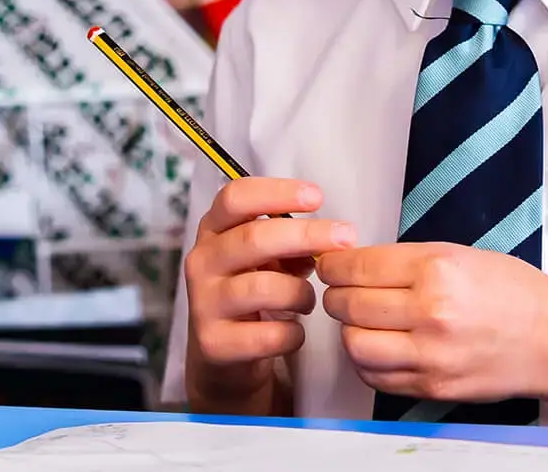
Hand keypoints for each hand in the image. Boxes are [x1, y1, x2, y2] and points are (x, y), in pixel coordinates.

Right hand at [182, 178, 356, 411]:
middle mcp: (202, 262)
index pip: (235, 197)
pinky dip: (293, 333)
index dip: (276, 192)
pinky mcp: (215, 343)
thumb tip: (329, 236)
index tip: (316, 196)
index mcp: (212, 232)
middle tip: (345, 237)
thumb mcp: (265, 260)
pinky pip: (269, 334)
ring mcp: (204, 303)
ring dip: (301, 293)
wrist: (222, 357)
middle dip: (306, 235)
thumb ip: (289, 243)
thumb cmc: (251, 294)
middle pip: (253, 237)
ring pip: (264, 287)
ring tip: (309, 301)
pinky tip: (294, 332)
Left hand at [316, 242, 547, 406]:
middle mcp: (430, 313)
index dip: (332, 265)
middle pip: (347, 305)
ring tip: (361, 321)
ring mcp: (431, 355)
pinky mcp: (433, 387)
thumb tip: (350, 262)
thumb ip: (404, 261)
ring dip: (348, 331)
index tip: (331, 265)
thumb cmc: (511, 291)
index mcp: (436, 270)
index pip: (355, 267)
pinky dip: (366, 362)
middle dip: (336, 296)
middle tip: (344, 292)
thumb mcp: (458, 254)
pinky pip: (375, 377)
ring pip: (354, 344)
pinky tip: (378, 348)